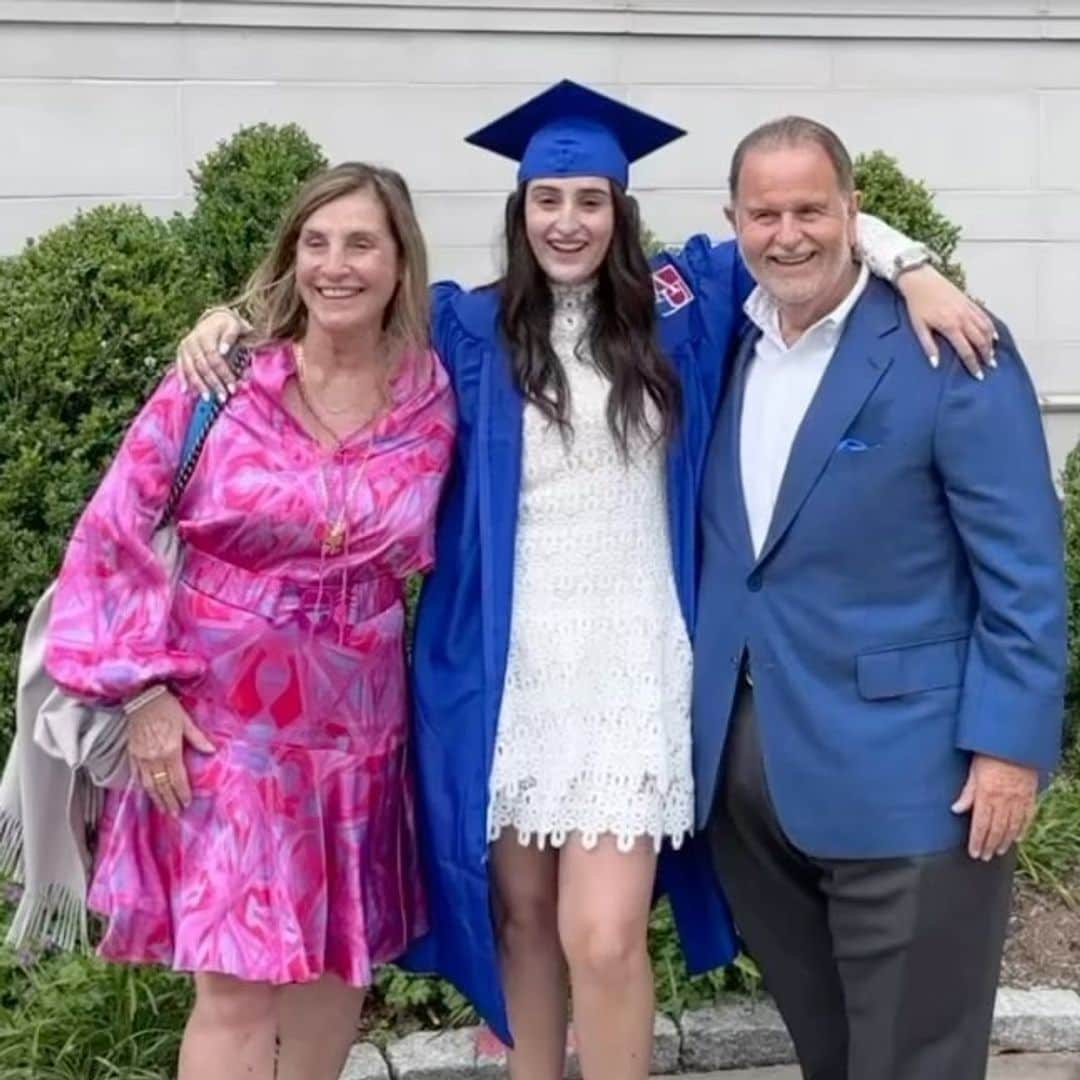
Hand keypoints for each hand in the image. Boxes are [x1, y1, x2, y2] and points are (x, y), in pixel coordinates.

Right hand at [127, 690, 215, 816]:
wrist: (141, 696)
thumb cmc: (165, 706)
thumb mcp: (186, 721)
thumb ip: (197, 738)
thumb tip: (211, 750)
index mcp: (170, 750)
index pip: (177, 778)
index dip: (182, 792)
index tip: (186, 803)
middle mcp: (154, 758)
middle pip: (162, 786)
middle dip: (169, 801)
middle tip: (175, 814)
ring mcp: (140, 757)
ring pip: (148, 784)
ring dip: (156, 798)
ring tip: (163, 809)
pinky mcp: (131, 753)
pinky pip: (136, 775)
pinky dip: (142, 786)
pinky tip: (147, 793)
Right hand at [175, 309, 247, 401]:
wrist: (214, 319)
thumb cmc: (228, 326)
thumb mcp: (234, 326)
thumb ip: (230, 336)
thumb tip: (223, 350)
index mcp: (205, 335)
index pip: (214, 358)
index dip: (223, 374)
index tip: (233, 387)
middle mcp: (192, 341)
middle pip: (202, 366)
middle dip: (213, 383)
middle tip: (223, 397)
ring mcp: (184, 347)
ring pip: (190, 369)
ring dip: (199, 386)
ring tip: (208, 399)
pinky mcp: (181, 352)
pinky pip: (180, 368)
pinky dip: (183, 380)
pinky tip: (186, 392)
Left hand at [895, 264, 996, 376]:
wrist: (921, 280)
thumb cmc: (917, 304)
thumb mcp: (919, 327)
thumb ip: (928, 346)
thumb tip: (935, 364)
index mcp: (950, 326)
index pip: (966, 350)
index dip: (972, 364)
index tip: (978, 375)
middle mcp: (963, 318)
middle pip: (980, 340)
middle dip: (986, 355)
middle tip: (990, 366)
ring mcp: (968, 309)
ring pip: (986, 328)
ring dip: (991, 343)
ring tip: (993, 354)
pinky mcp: (969, 301)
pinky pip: (984, 316)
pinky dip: (991, 327)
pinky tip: (994, 335)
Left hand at [951, 752, 1037, 859]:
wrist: (1013, 744)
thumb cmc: (988, 755)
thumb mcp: (973, 771)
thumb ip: (967, 793)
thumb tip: (956, 809)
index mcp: (987, 795)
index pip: (981, 825)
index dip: (977, 841)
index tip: (973, 852)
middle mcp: (1003, 801)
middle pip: (996, 830)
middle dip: (988, 845)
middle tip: (983, 857)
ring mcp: (1018, 800)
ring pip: (1012, 827)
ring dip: (1004, 842)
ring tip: (997, 852)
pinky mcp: (1029, 797)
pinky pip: (1026, 818)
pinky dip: (1022, 830)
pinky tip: (1018, 839)